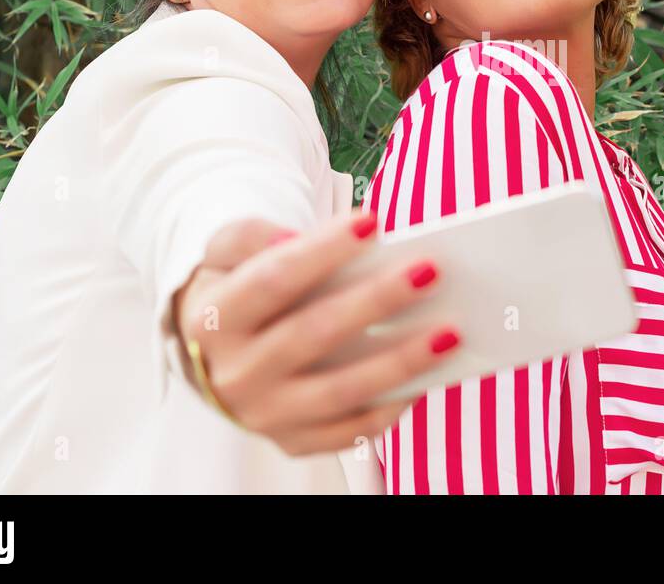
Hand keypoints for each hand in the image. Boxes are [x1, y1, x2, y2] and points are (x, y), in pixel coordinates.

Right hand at [171, 209, 457, 455]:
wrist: (213, 355)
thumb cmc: (237, 288)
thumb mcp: (225, 253)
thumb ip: (251, 237)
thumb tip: (300, 242)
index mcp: (213, 319)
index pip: (273, 279)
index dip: (323, 251)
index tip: (373, 222)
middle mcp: (234, 374)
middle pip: (312, 334)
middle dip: (375, 301)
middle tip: (430, 272)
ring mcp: (264, 415)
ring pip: (339, 391)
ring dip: (399, 362)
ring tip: (450, 333)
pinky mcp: (293, 442)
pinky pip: (349, 432)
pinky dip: (391, 407)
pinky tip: (429, 378)